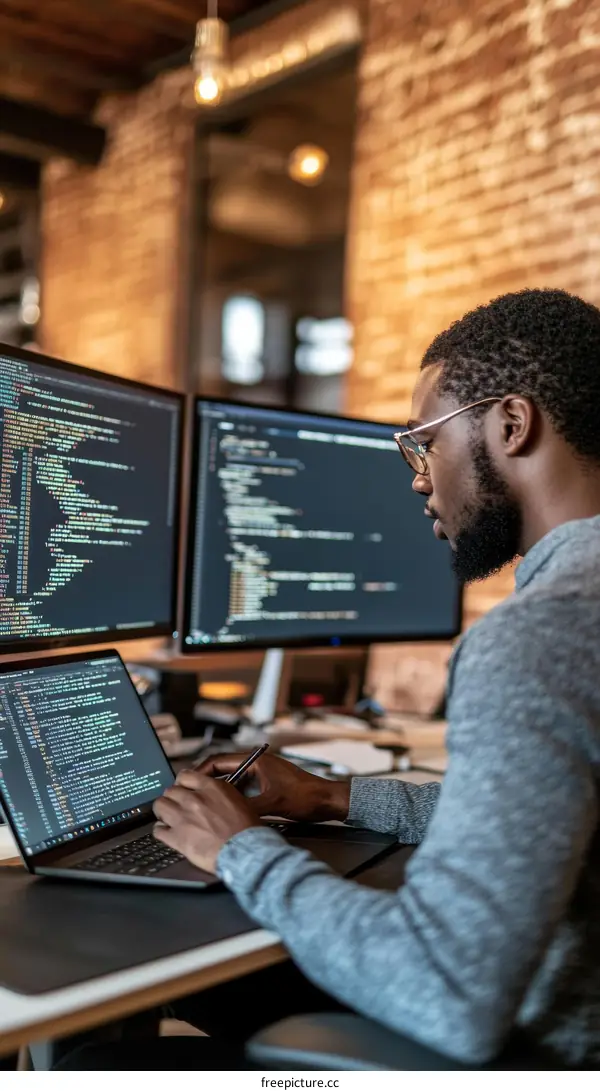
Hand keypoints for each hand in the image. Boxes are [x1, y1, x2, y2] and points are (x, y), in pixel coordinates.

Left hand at [153, 773, 260, 873]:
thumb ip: (218, 793)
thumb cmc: (246, 828)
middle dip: (172, 798)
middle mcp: (193, 799)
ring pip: (160, 806)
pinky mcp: (176, 837)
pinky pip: (158, 830)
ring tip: (167, 817)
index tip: (183, 789)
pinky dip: (160, 830)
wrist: (244, 851)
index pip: (185, 775)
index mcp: (210, 787)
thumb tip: (208, 795)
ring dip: (163, 811)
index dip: (182, 783)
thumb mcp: (237, 799)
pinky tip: (166, 832)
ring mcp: (182, 818)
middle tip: (176, 806)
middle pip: (169, 790)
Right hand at [193, 751, 350, 824]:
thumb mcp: (272, 804)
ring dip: (219, 787)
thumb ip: (247, 807)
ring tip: (204, 800)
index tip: (188, 780)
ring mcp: (263, 772)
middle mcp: (258, 762)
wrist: (327, 801)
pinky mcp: (268, 782)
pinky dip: (232, 793)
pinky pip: (243, 785)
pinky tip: (226, 806)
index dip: (201, 770)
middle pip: (224, 767)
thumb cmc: (306, 798)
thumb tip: (224, 815)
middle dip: (206, 779)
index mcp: (257, 760)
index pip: (220, 760)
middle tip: (190, 791)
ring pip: (233, 777)